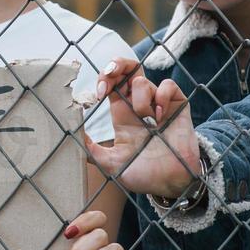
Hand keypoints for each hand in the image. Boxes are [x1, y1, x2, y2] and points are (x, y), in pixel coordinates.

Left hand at [84, 58, 203, 199]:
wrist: (171, 184)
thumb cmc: (143, 175)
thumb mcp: (111, 165)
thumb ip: (92, 151)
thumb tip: (72, 136)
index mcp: (122, 115)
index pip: (111, 85)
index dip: (103, 80)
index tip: (97, 95)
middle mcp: (139, 106)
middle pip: (128, 69)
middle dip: (118, 65)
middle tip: (111, 75)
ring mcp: (158, 104)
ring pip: (142, 81)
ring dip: (139, 99)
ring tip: (147, 121)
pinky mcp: (177, 106)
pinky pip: (168, 85)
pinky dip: (161, 96)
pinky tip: (159, 115)